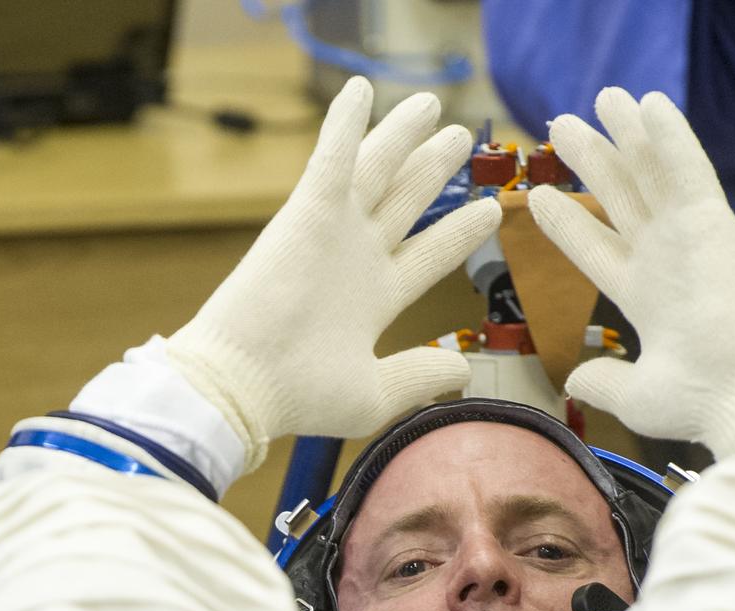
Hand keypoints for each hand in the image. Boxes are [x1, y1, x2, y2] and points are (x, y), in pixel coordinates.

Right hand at [165, 78, 500, 471]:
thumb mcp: (375, 395)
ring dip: (402, 136)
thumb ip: (420, 377)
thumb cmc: (301, 397)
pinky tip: (361, 89)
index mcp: (374, 301)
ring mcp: (332, 234)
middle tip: (461, 138)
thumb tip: (463, 370)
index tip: (489, 210)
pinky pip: (330, 157)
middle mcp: (356, 261)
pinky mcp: (307, 214)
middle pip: (406, 202)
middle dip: (433, 170)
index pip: (427, 256)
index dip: (458, 232)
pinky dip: (345, 124)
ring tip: (432, 104)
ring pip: (377, 171)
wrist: (245, 385)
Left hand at [528, 89, 734, 457]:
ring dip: (626, 136)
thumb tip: (576, 382)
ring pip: (650, 174)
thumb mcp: (638, 395)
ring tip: (601, 98)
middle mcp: (668, 264)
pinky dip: (670, 135)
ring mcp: (690, 240)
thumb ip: (604, 382)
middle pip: (620, 200)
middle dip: (593, 163)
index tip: (538, 198)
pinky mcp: (713, 224)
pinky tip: (649, 101)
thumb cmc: (704, 403)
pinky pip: (689, 167)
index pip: (598, 251)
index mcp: (649, 302)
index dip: (568, 225)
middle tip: (562, 128)